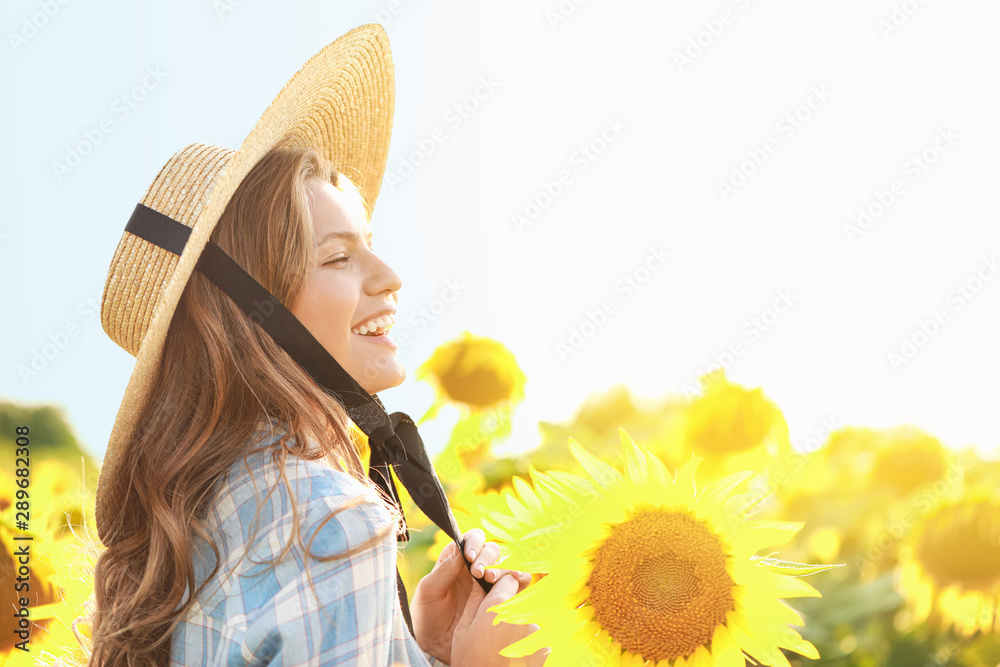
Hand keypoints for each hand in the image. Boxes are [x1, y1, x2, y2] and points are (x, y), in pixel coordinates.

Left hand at [411, 529, 533, 663]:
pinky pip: (516, 585)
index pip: (472, 539)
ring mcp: (490, 583)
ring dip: (503, 568)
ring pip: (506, 565)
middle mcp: (476, 568)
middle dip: (488, 557)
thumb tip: (460, 549)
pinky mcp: (501, 598)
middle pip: (492, 550)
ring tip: (492, 579)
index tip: (469, 556)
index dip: (474, 543)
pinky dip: (519, 580)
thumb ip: (444, 570)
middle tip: (479, 572)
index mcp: (457, 559)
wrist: (434, 645)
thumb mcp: (428, 591)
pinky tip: (514, 583)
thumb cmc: (426, 615)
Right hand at [451, 572, 547, 665]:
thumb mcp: (463, 631)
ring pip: (528, 621)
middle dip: (510, 612)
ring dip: (520, 631)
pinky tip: (515, 658)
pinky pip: (538, 639)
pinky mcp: (545, 648)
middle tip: (496, 634)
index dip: (502, 587)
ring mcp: (535, 633)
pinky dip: (529, 647)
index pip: (508, 579)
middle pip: (519, 601)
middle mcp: (521, 616)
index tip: (498, 596)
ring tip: (504, 651)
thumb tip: (480, 580)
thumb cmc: (471, 663)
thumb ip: (475, 601)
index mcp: (498, 607)